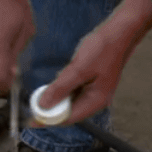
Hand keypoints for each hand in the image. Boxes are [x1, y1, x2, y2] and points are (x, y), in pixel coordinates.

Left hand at [38, 0, 151, 124]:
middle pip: (68, 113)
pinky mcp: (90, 83)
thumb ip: (61, 88)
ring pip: (69, 103)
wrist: (119, 31)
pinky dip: (61, 91)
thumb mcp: (79, 69)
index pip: (68, 119)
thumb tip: (43, 105)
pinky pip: (72, 92)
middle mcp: (95, 100)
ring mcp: (93, 92)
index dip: (49, 121)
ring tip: (38, 97)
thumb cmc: (104, 48)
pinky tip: (52, 86)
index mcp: (95, 102)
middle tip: (32, 106)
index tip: (31, 120)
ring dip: (55, 101)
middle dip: (50, 111)